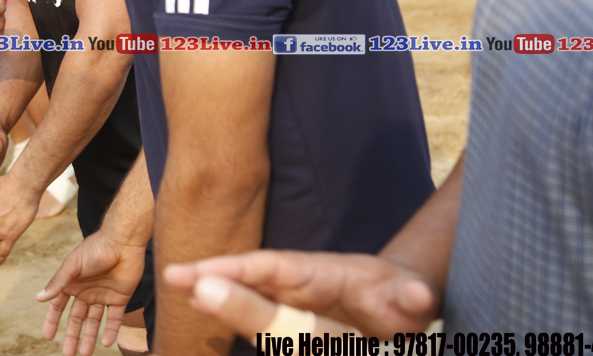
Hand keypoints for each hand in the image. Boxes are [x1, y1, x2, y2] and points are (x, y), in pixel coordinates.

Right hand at [38, 229, 146, 355]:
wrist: (123, 241)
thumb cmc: (95, 248)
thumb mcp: (72, 265)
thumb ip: (58, 283)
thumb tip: (38, 298)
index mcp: (72, 283)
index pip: (58, 307)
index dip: (52, 322)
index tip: (47, 337)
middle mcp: (86, 291)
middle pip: (76, 319)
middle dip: (72, 337)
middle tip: (68, 355)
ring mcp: (103, 295)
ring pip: (94, 322)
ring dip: (89, 338)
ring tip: (84, 355)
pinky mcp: (120, 297)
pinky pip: (114, 318)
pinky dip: (110, 331)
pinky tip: (106, 343)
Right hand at [162, 250, 437, 339]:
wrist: (397, 297)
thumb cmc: (399, 296)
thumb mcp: (410, 296)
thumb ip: (410, 296)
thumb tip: (419, 298)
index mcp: (320, 273)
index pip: (273, 269)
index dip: (239, 272)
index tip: (204, 275)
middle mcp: (296, 284)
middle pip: (250, 280)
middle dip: (214, 278)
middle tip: (173, 277)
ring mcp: (290, 301)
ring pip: (248, 299)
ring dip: (215, 297)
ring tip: (180, 292)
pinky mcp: (290, 322)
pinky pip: (256, 319)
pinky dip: (229, 316)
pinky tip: (201, 315)